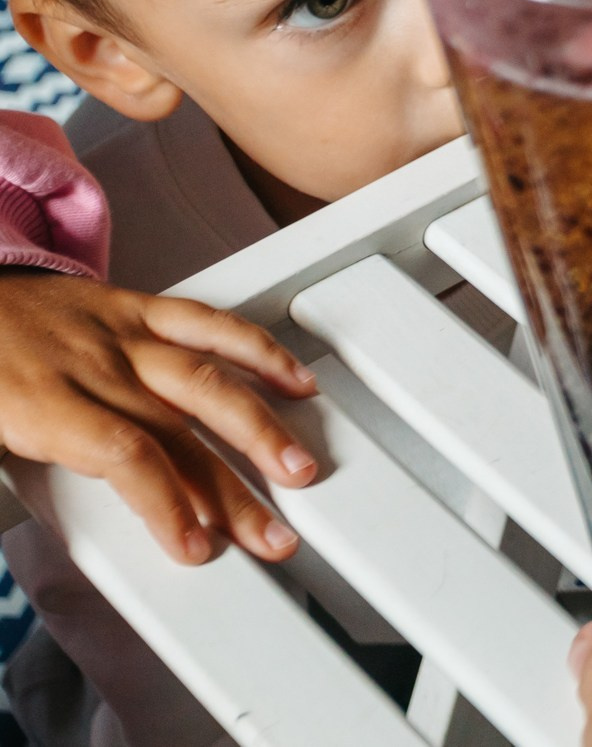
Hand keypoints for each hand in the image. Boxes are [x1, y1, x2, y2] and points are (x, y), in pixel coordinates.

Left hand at [0, 271, 315, 563]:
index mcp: (40, 404)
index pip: (124, 457)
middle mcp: (93, 367)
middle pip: (177, 434)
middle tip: (268, 533)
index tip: (196, 548)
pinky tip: (292, 381)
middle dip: (231, 490)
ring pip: (205, 381)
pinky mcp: (137, 308)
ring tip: (297, 467)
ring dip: (260, 428)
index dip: (167, 505)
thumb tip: (11, 523)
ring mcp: (121, 334)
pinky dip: (257, 350)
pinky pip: (207, 323)